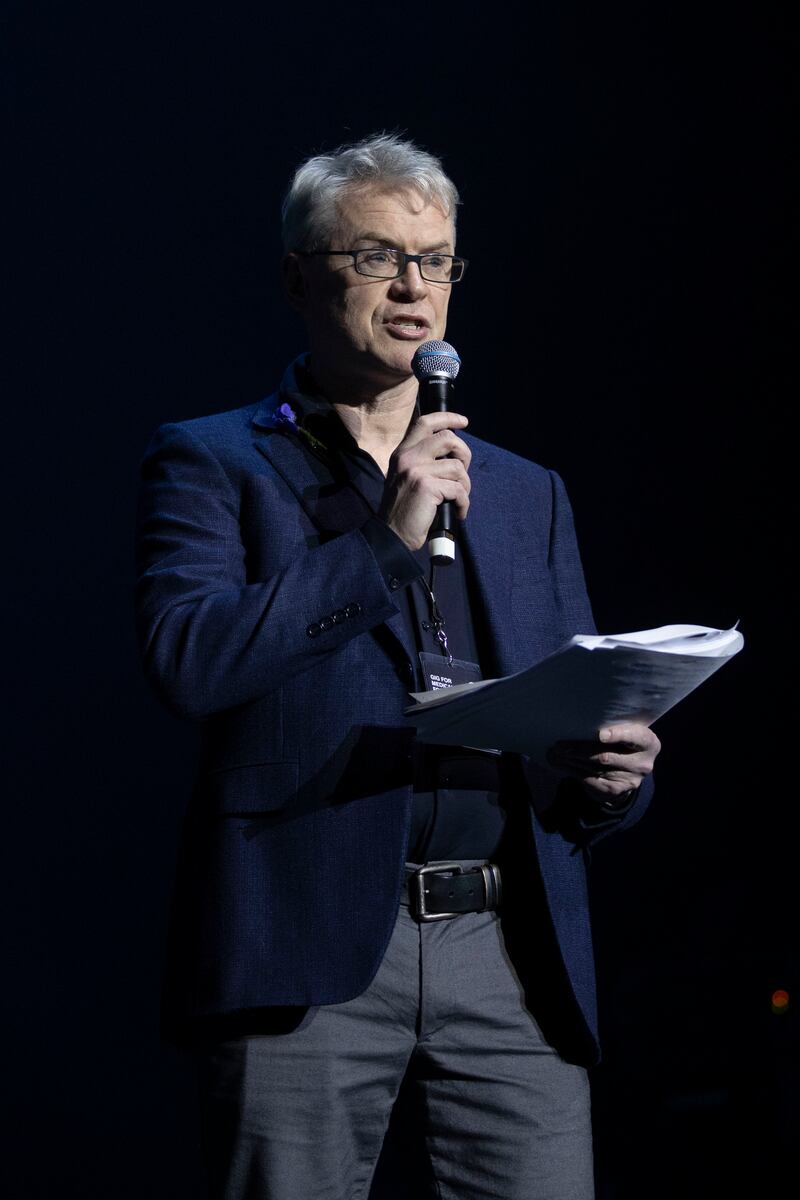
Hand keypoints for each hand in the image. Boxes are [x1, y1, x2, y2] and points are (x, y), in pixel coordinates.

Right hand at [380, 411, 470, 550]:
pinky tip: (458, 513)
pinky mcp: (427, 486)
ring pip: (457, 467)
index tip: (463, 422)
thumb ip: (422, 462)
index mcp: (402, 453)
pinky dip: (464, 503)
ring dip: (465, 486)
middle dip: (464, 454)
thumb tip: (452, 455)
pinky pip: (459, 489)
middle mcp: (408, 457)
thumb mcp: (406, 478)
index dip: (447, 418)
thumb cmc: (403, 510)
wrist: (391, 534)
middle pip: (448, 438)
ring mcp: (416, 470)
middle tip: (462, 474)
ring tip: (458, 499)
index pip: (425, 422)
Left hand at [547, 722, 660, 800]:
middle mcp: (642, 763)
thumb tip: (578, 719)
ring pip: (594, 768)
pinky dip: (572, 771)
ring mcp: (630, 780)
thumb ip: (613, 725)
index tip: (601, 735)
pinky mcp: (616, 790)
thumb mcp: (626, 730)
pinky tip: (559, 763)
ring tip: (553, 753)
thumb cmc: (622, 741)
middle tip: (559, 745)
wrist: (628, 770)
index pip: (636, 737)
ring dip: (570, 761)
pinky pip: (590, 780)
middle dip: (579, 750)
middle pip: (606, 756)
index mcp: (648, 742)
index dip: (618, 735)